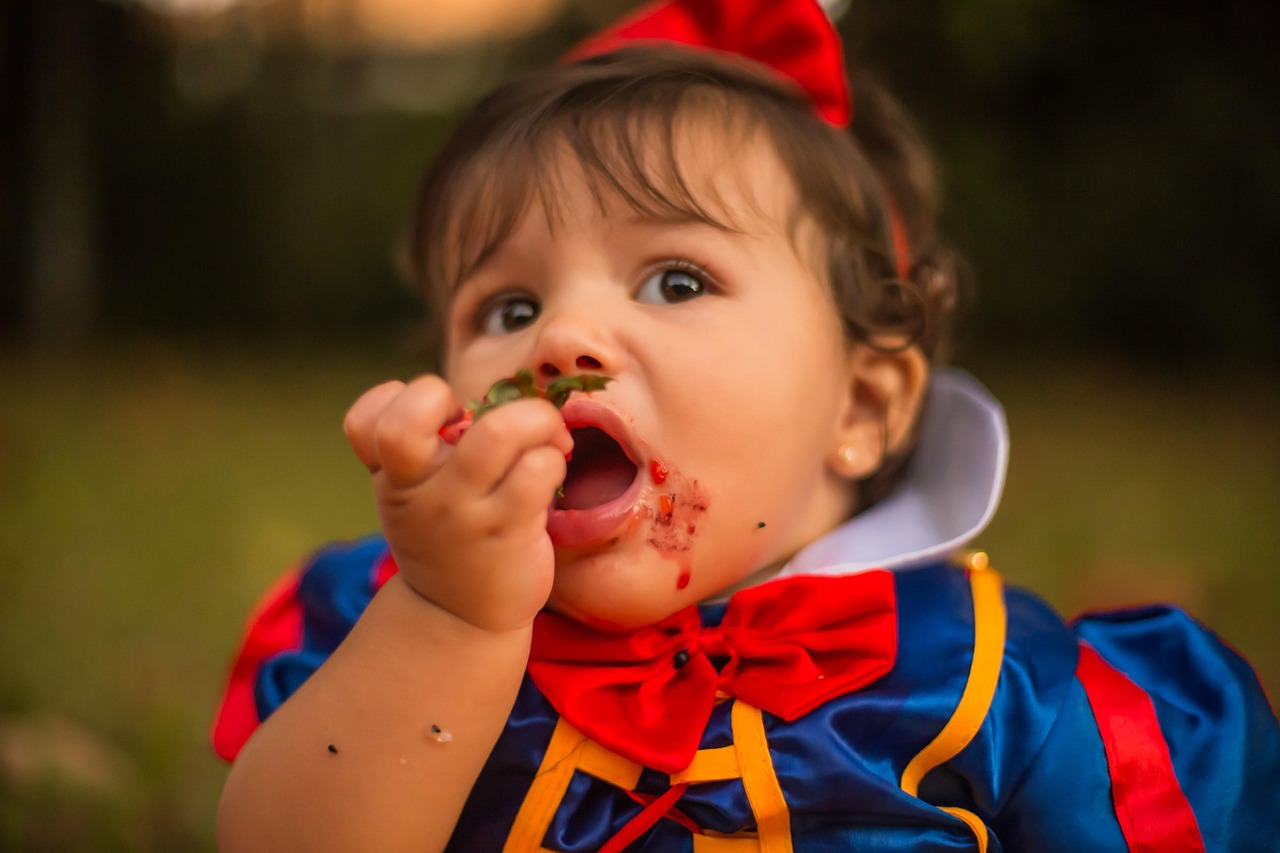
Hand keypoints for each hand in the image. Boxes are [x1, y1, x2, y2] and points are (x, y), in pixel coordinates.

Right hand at [343, 375, 572, 632]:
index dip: (398, 398)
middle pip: (409, 421)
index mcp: (392, 476)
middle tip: (483, 415)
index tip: (439, 414)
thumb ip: (428, 448)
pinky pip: (538, 469)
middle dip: (447, 394)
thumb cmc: (446, 536)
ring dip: (535, 420)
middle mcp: (419, 492)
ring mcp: (462, 513)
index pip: (364, 420)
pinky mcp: (508, 530)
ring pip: (499, 433)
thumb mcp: (414, 496)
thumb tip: (493, 397)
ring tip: (547, 438)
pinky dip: (554, 458)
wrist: (459, 618)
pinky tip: (551, 472)